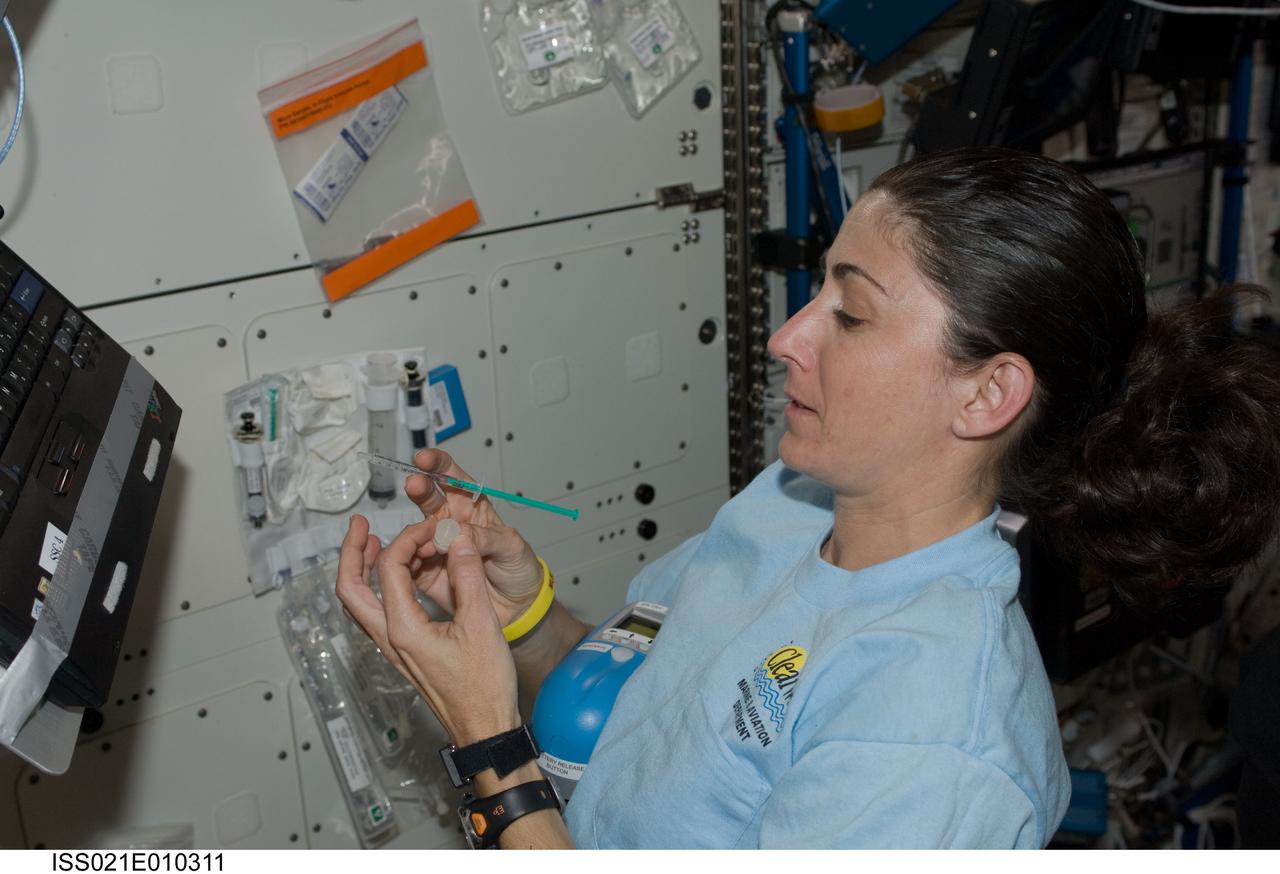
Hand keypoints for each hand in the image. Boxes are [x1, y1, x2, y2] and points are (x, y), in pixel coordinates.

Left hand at [335, 515, 519, 744]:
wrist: (483, 728)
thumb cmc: (484, 685)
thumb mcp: (482, 624)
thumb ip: (467, 577)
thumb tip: (456, 538)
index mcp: (403, 629)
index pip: (389, 568)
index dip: (408, 539)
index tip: (432, 527)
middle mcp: (388, 638)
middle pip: (349, 589)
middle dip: (350, 552)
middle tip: (358, 525)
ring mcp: (391, 648)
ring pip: (358, 603)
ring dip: (360, 569)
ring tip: (372, 543)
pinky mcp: (402, 652)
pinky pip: (376, 613)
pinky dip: (378, 588)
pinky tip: (398, 577)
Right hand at [400, 449, 544, 626]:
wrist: (517, 609)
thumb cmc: (519, 569)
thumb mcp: (510, 547)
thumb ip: (484, 537)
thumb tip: (455, 532)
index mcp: (473, 509)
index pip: (454, 479)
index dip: (439, 466)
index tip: (426, 460)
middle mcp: (450, 523)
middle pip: (428, 498)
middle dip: (420, 488)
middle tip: (415, 484)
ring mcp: (436, 547)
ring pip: (415, 531)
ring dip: (414, 532)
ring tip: (427, 544)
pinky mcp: (426, 572)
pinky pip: (408, 562)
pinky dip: (406, 559)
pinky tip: (413, 561)